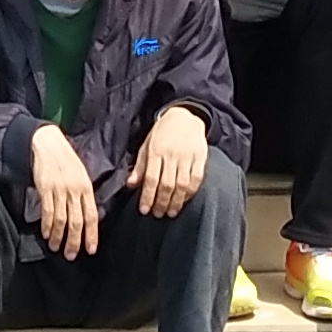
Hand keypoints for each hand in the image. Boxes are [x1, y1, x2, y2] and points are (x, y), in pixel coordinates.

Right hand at [27, 123, 100, 259]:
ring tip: (56, 247)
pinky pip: (47, 211)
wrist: (47, 144)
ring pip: (61, 220)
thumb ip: (84, 195)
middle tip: (71, 255)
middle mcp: (75, 190)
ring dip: (58, 236)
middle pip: (77, 222)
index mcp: (86, 187)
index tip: (90, 249)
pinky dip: (46, 225)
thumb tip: (88, 217)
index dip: (92, 234)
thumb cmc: (65, 160)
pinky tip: (46, 234)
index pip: (92, 215)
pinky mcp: (45, 188)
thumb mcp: (81, 175)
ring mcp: (60, 189)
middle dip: (74, 241)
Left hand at [133, 103, 209, 217]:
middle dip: (161, 203)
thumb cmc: (161, 134)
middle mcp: (172, 155)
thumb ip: (140, 167)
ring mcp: (187, 156)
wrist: (184, 116)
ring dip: (176, 202)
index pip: (151, 178)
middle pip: (167, 184)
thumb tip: (131, 185)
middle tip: (158, 215)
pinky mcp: (200, 157)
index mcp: (156, 151)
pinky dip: (190, 192)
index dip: (148, 196)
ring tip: (171, 213)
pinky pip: (197, 179)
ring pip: (182, 184)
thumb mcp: (146, 146)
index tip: (144, 210)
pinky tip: (184, 200)